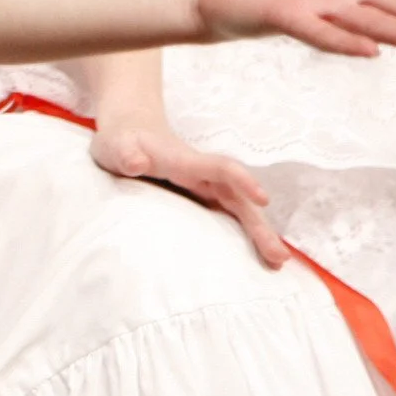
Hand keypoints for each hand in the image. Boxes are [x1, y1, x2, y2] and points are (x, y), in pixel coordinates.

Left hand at [89, 114, 286, 265]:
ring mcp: (205, 188)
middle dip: (259, 225)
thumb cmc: (123, 142)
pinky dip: (245, 236)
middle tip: (279, 256)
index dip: (241, 180)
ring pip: (238, 209)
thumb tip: (135, 163)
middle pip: (238, 198)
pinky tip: (259, 258)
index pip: (219, 168)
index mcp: (185, 161)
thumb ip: (125, 153)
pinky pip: (229, 216)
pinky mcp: (202, 199)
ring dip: (259, 233)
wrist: (131, 132)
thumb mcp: (116, 146)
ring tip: (278, 263)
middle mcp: (202, 174)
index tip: (262, 198)